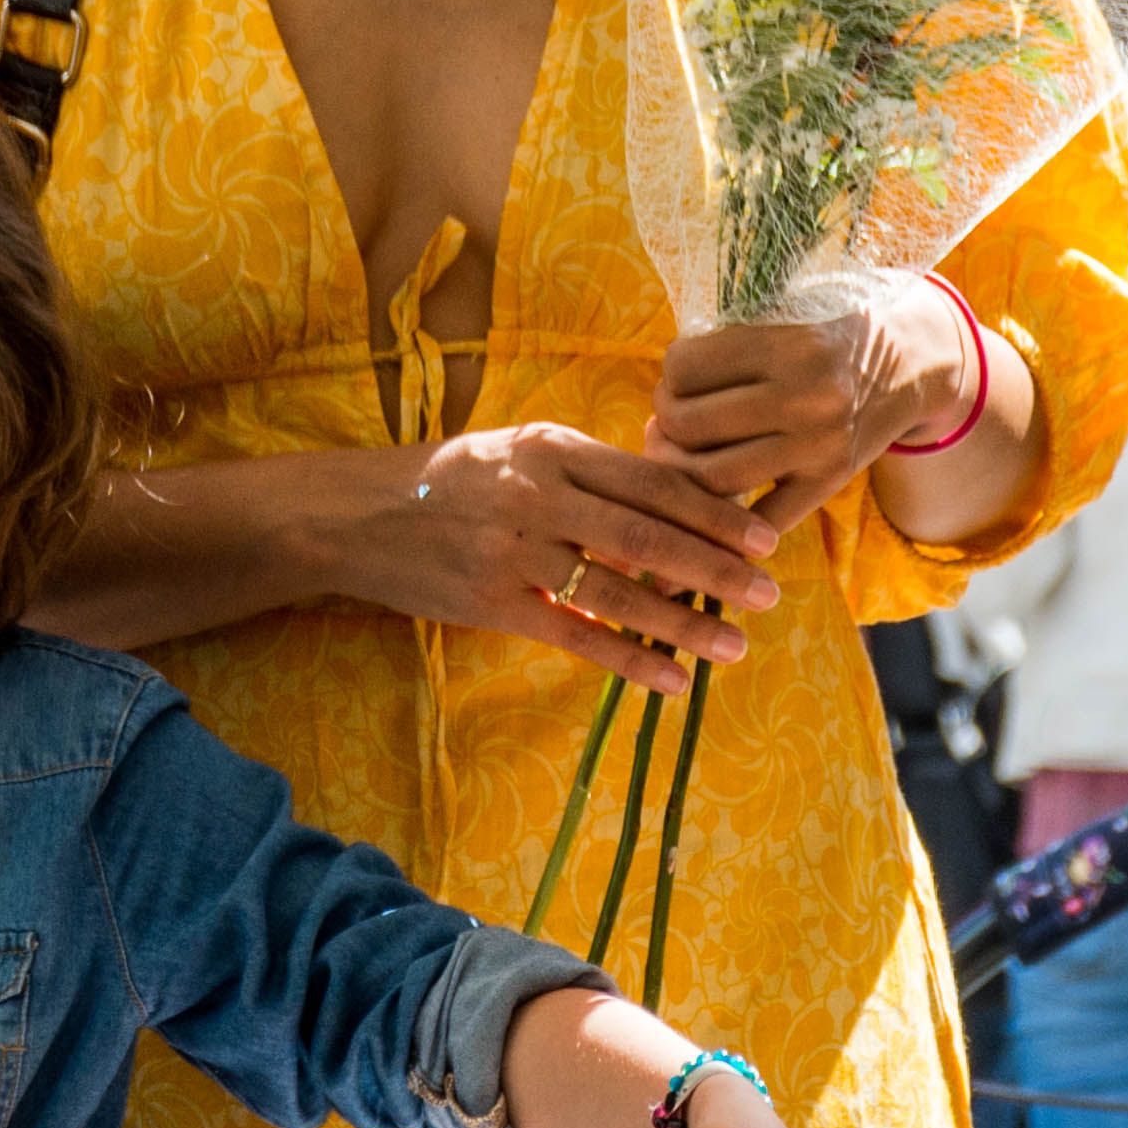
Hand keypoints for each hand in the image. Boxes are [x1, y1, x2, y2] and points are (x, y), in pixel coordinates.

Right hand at [390, 423, 780, 700]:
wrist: (358, 513)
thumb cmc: (451, 479)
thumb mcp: (518, 451)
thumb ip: (586, 471)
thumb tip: (670, 499)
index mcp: (554, 447)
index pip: (653, 480)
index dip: (714, 511)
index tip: (765, 536)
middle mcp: (539, 494)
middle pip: (648, 534)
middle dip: (717, 567)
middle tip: (769, 594)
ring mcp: (514, 551)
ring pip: (619, 590)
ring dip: (684, 622)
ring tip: (735, 646)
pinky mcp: (492, 603)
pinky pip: (576, 636)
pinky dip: (629, 660)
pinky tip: (671, 680)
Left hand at [647, 277, 974, 544]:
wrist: (914, 360)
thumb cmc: (831, 330)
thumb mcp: (786, 315)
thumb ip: (728, 346)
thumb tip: (659, 403)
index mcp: (788, 344)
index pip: (684, 368)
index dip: (670, 373)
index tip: (680, 374)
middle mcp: (805, 397)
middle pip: (688, 424)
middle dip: (666, 421)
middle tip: (672, 417)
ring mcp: (819, 445)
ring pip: (711, 478)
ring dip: (682, 469)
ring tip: (685, 453)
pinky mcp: (830, 481)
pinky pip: (760, 519)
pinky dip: (725, 526)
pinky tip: (705, 519)